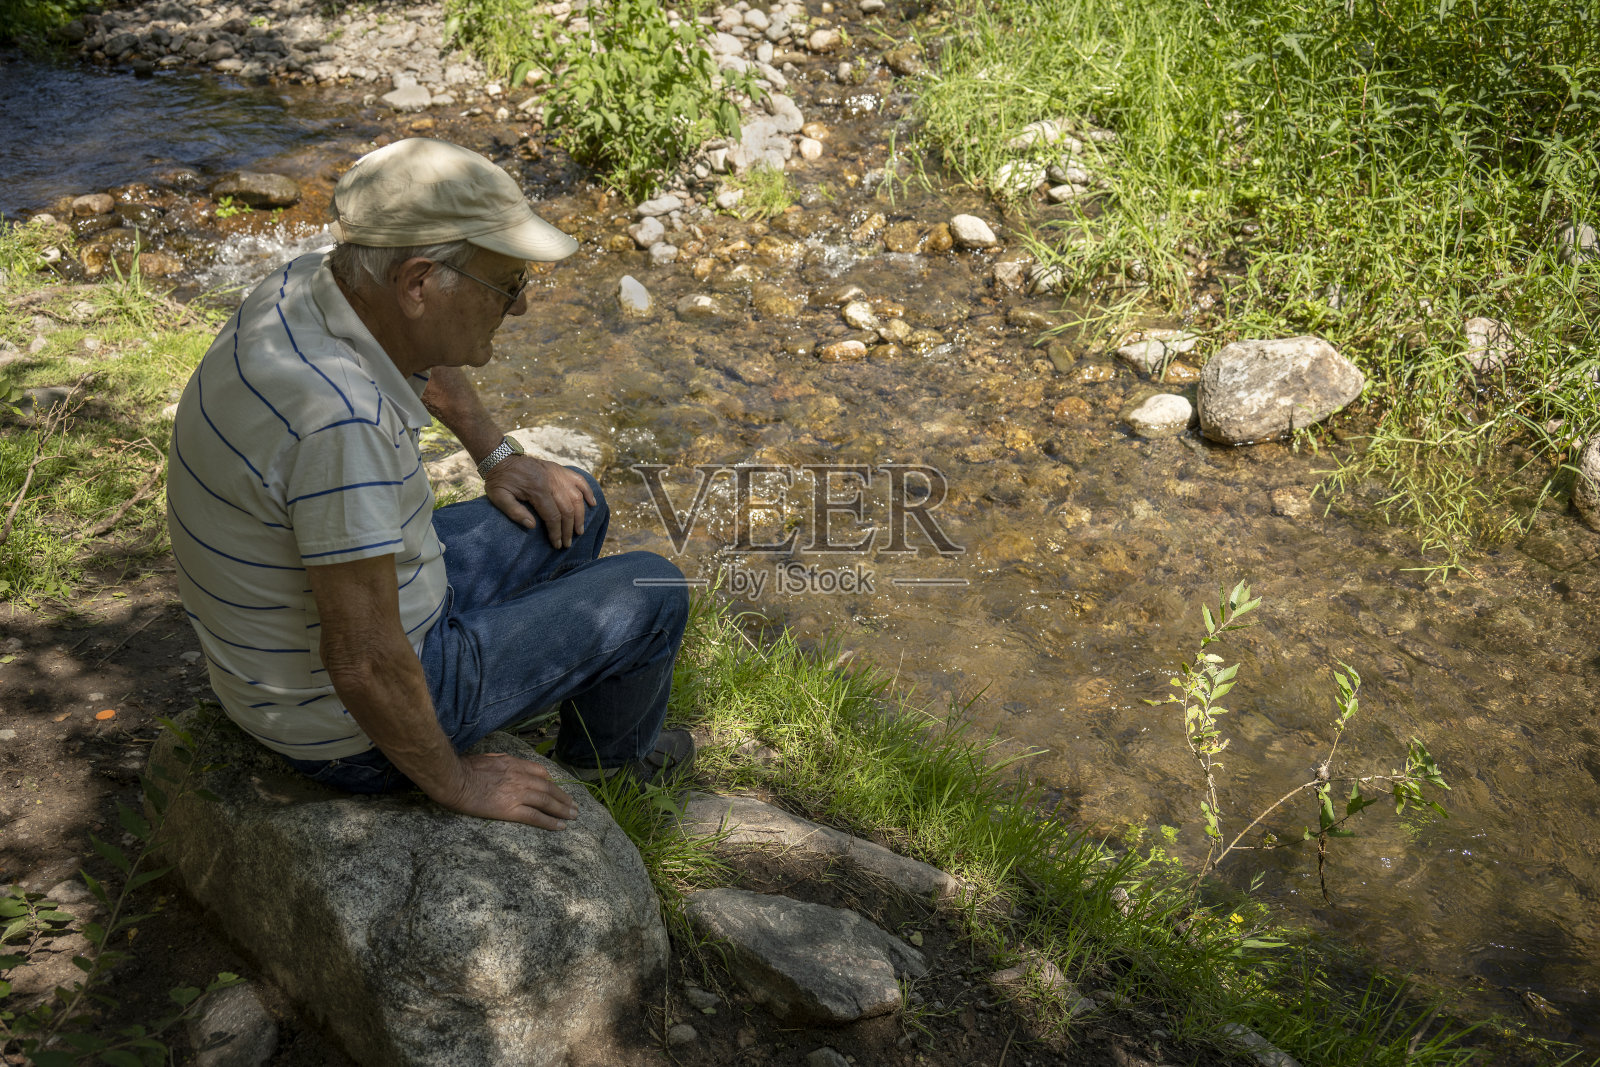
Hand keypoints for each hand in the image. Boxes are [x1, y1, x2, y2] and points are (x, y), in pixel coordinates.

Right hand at [437, 752, 578, 828]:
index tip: (557, 788)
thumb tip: (505, 763)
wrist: (454, 779)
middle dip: (563, 797)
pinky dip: (550, 822)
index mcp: (514, 764)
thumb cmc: (464, 768)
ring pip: (547, 801)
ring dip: (562, 810)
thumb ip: (501, 761)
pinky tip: (560, 827)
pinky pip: (535, 816)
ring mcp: (517, 793)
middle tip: (574, 806)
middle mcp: (520, 778)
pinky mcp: (510, 810)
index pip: (540, 772)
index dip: (551, 782)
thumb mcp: (488, 757)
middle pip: (548, 788)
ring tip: (573, 816)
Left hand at [483, 455, 596, 548]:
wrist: (502, 457)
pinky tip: (592, 503)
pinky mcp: (560, 470)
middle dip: (569, 529)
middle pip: (567, 509)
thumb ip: (514, 512)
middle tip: (568, 543)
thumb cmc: (500, 480)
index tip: (558, 544)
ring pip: (577, 497)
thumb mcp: (499, 497)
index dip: (556, 532)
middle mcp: (552, 482)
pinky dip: (588, 491)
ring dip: (580, 515)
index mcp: (537, 490)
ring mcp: (558, 474)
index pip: (553, 516)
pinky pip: (579, 480)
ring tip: (580, 530)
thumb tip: (532, 526)